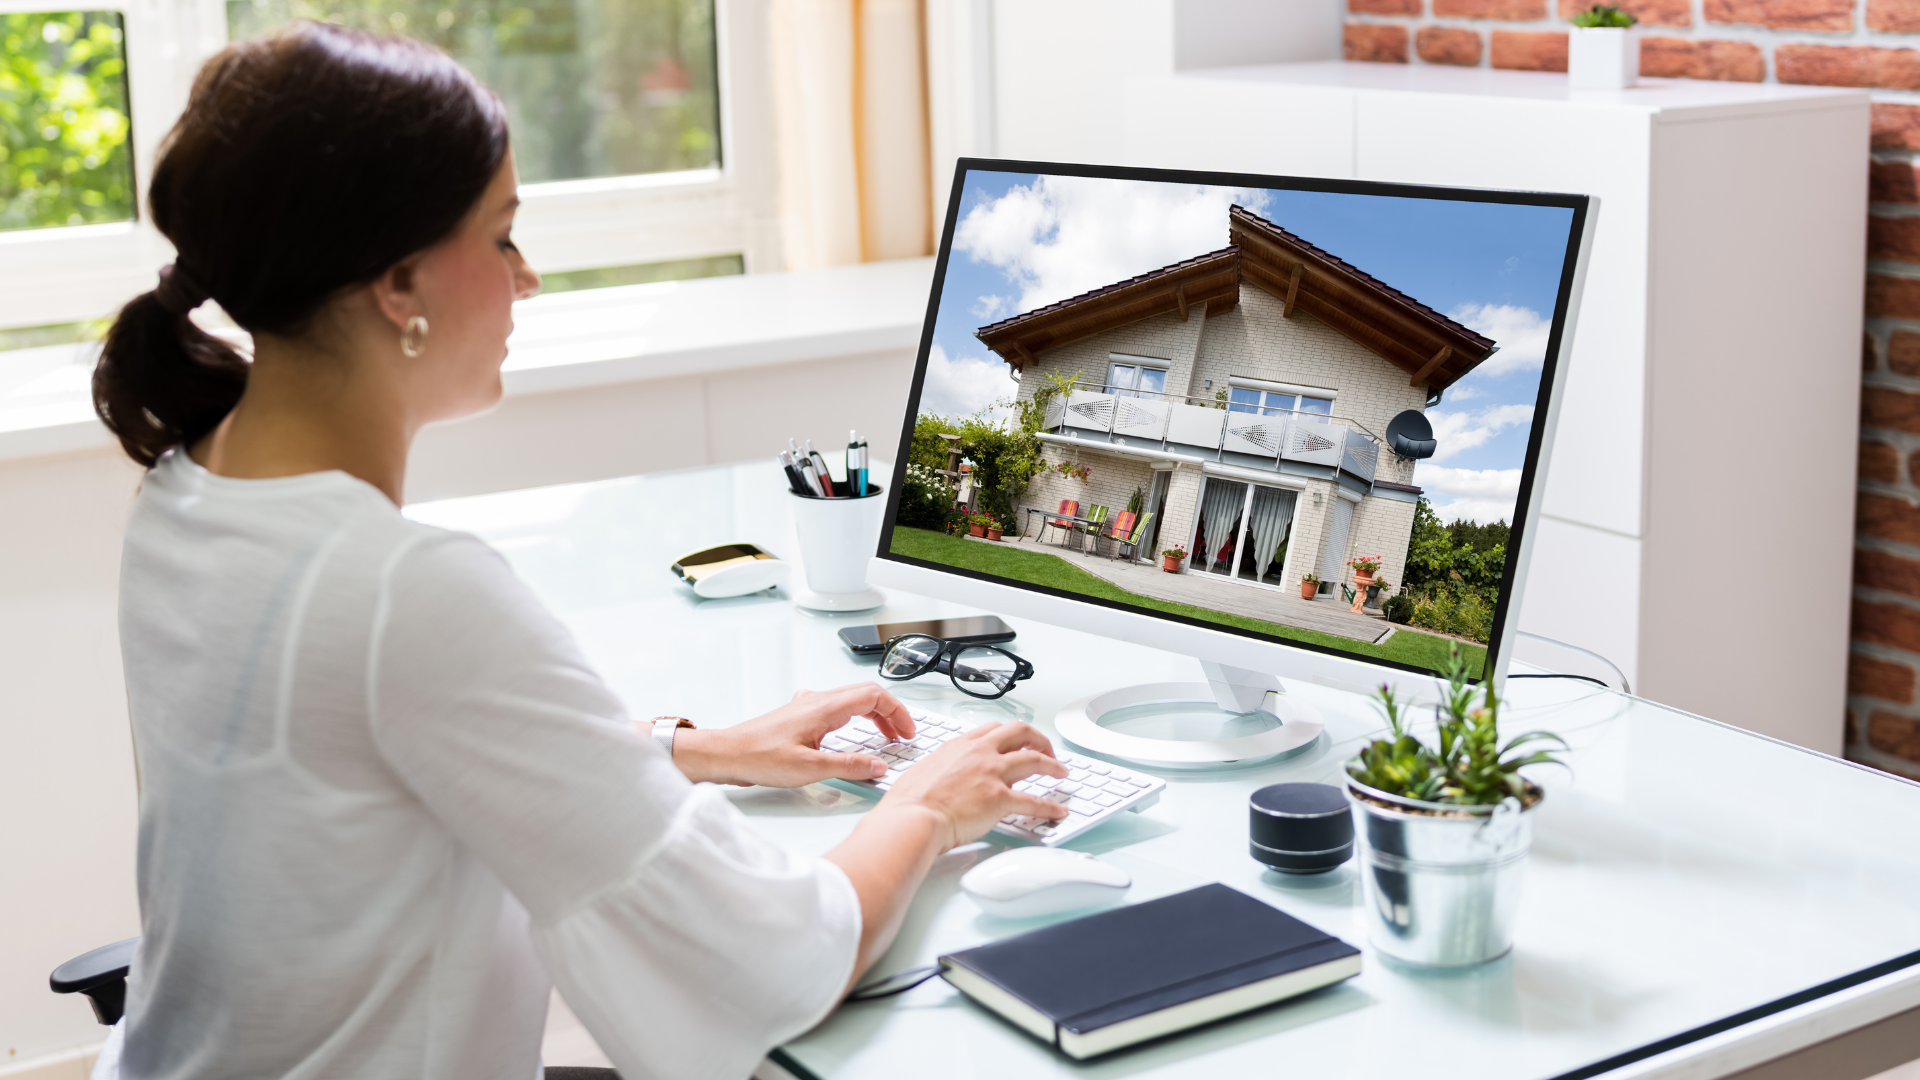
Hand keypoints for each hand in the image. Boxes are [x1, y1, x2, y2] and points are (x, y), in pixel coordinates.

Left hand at [665, 683, 914, 787]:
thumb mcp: (810, 768)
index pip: (874, 696)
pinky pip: (837, 710)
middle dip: (890, 714)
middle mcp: (817, 700)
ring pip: (852, 701)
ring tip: (885, 738)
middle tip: (902, 736)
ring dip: (873, 717)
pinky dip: (855, 720)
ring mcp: (808, 706)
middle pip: (866, 695)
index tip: (908, 733)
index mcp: (824, 707)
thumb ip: (849, 766)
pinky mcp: (800, 717)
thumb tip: (878, 767)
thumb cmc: (759, 757)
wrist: (727, 754)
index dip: (898, 713)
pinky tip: (852, 738)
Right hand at [877, 721, 1067, 850]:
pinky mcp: (1000, 799)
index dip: (1011, 734)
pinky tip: (1058, 811)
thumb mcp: (925, 771)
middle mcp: (980, 753)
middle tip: (1047, 750)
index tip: (1018, 741)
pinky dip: (1049, 807)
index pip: (994, 729)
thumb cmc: (910, 802)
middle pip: (1020, 733)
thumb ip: (943, 768)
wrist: (913, 818)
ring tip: (1061, 772)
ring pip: (1034, 760)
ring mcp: (992, 774)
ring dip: (1053, 765)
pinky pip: (1034, 801)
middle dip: (1039, 739)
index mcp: (960, 745)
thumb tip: (947, 777)